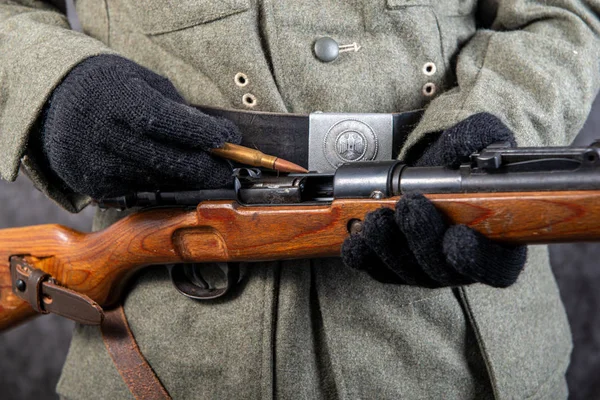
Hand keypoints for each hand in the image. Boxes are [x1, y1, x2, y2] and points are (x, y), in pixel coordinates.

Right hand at [38, 55, 241, 198]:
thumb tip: (214, 135)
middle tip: (227, 170)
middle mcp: (103, 134)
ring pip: (157, 183)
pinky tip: (170, 179)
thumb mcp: (142, 81)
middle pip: (168, 162)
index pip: (169, 123)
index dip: (203, 135)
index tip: (229, 138)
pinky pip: (137, 193)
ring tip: (205, 175)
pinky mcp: (92, 185)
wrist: (53, 99)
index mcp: (117, 100)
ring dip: (187, 182)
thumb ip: (176, 108)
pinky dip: (160, 188)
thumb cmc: (109, 86)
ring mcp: (96, 164)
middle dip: (206, 169)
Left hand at [341, 113, 526, 287]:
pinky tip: (355, 241)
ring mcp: (426, 271)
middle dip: (423, 239)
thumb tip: (465, 152)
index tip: (458, 236)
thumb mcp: (480, 143)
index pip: (496, 267)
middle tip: (410, 208)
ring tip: (377, 219)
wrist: (426, 174)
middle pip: (443, 270)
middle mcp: (461, 266)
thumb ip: (480, 142)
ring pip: (407, 272)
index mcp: (498, 245)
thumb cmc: (458, 164)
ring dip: (389, 247)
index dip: (478, 258)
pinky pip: (378, 270)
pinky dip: (364, 257)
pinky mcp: (394, 270)